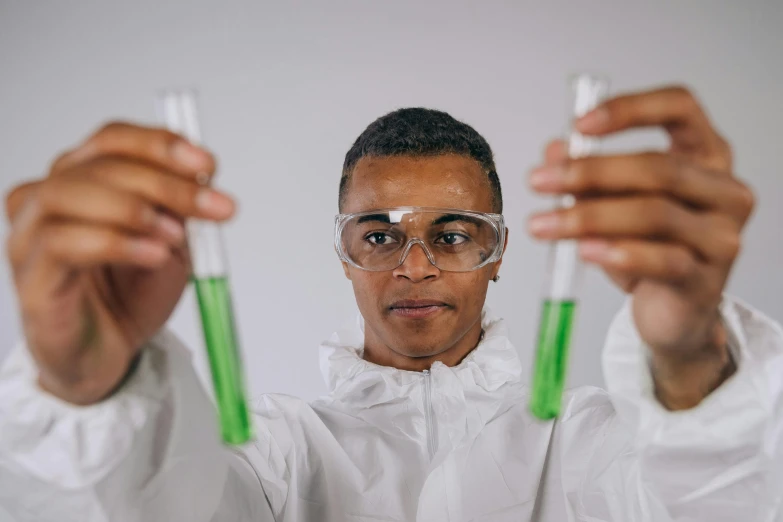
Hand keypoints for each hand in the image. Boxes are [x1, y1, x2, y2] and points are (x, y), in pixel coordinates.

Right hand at [4, 122, 235, 404]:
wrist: (110, 356)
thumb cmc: (131, 295)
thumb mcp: (172, 243)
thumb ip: (180, 210)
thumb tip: (201, 177)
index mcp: (84, 180)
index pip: (113, 140)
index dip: (160, 144)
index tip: (208, 165)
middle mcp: (50, 199)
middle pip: (99, 164)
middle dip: (165, 182)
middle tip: (212, 206)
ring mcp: (32, 236)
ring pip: (70, 192)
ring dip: (134, 208)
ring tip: (175, 236)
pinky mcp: (31, 278)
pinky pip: (62, 243)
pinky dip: (115, 243)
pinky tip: (153, 255)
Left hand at [527, 86, 754, 408]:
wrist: (672, 314)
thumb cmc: (647, 249)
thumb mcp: (611, 206)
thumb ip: (587, 176)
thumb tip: (554, 151)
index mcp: (706, 156)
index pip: (681, 108)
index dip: (630, 109)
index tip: (579, 125)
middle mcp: (724, 191)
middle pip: (659, 167)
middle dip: (590, 172)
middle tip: (538, 181)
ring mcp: (722, 236)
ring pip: (654, 214)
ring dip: (588, 216)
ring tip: (541, 224)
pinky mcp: (708, 280)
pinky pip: (663, 260)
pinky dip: (619, 253)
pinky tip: (583, 250)